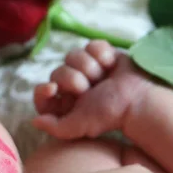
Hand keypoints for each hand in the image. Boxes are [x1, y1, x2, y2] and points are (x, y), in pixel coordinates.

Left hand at [32, 40, 152, 139]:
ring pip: (73, 55)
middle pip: (58, 71)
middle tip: (90, 88)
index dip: (43, 89)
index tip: (52, 89)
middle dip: (74, 78)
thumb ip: (55, 127)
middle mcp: (74, 84)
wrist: (138, 100)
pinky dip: (101, 52)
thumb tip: (34, 121)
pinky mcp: (102, 54)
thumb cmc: (109, 115)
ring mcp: (87, 67)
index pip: (42, 92)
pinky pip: (91, 44)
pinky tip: (110, 64)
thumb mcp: (79, 126)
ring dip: (89, 65)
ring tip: (102, 77)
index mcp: (66, 102)